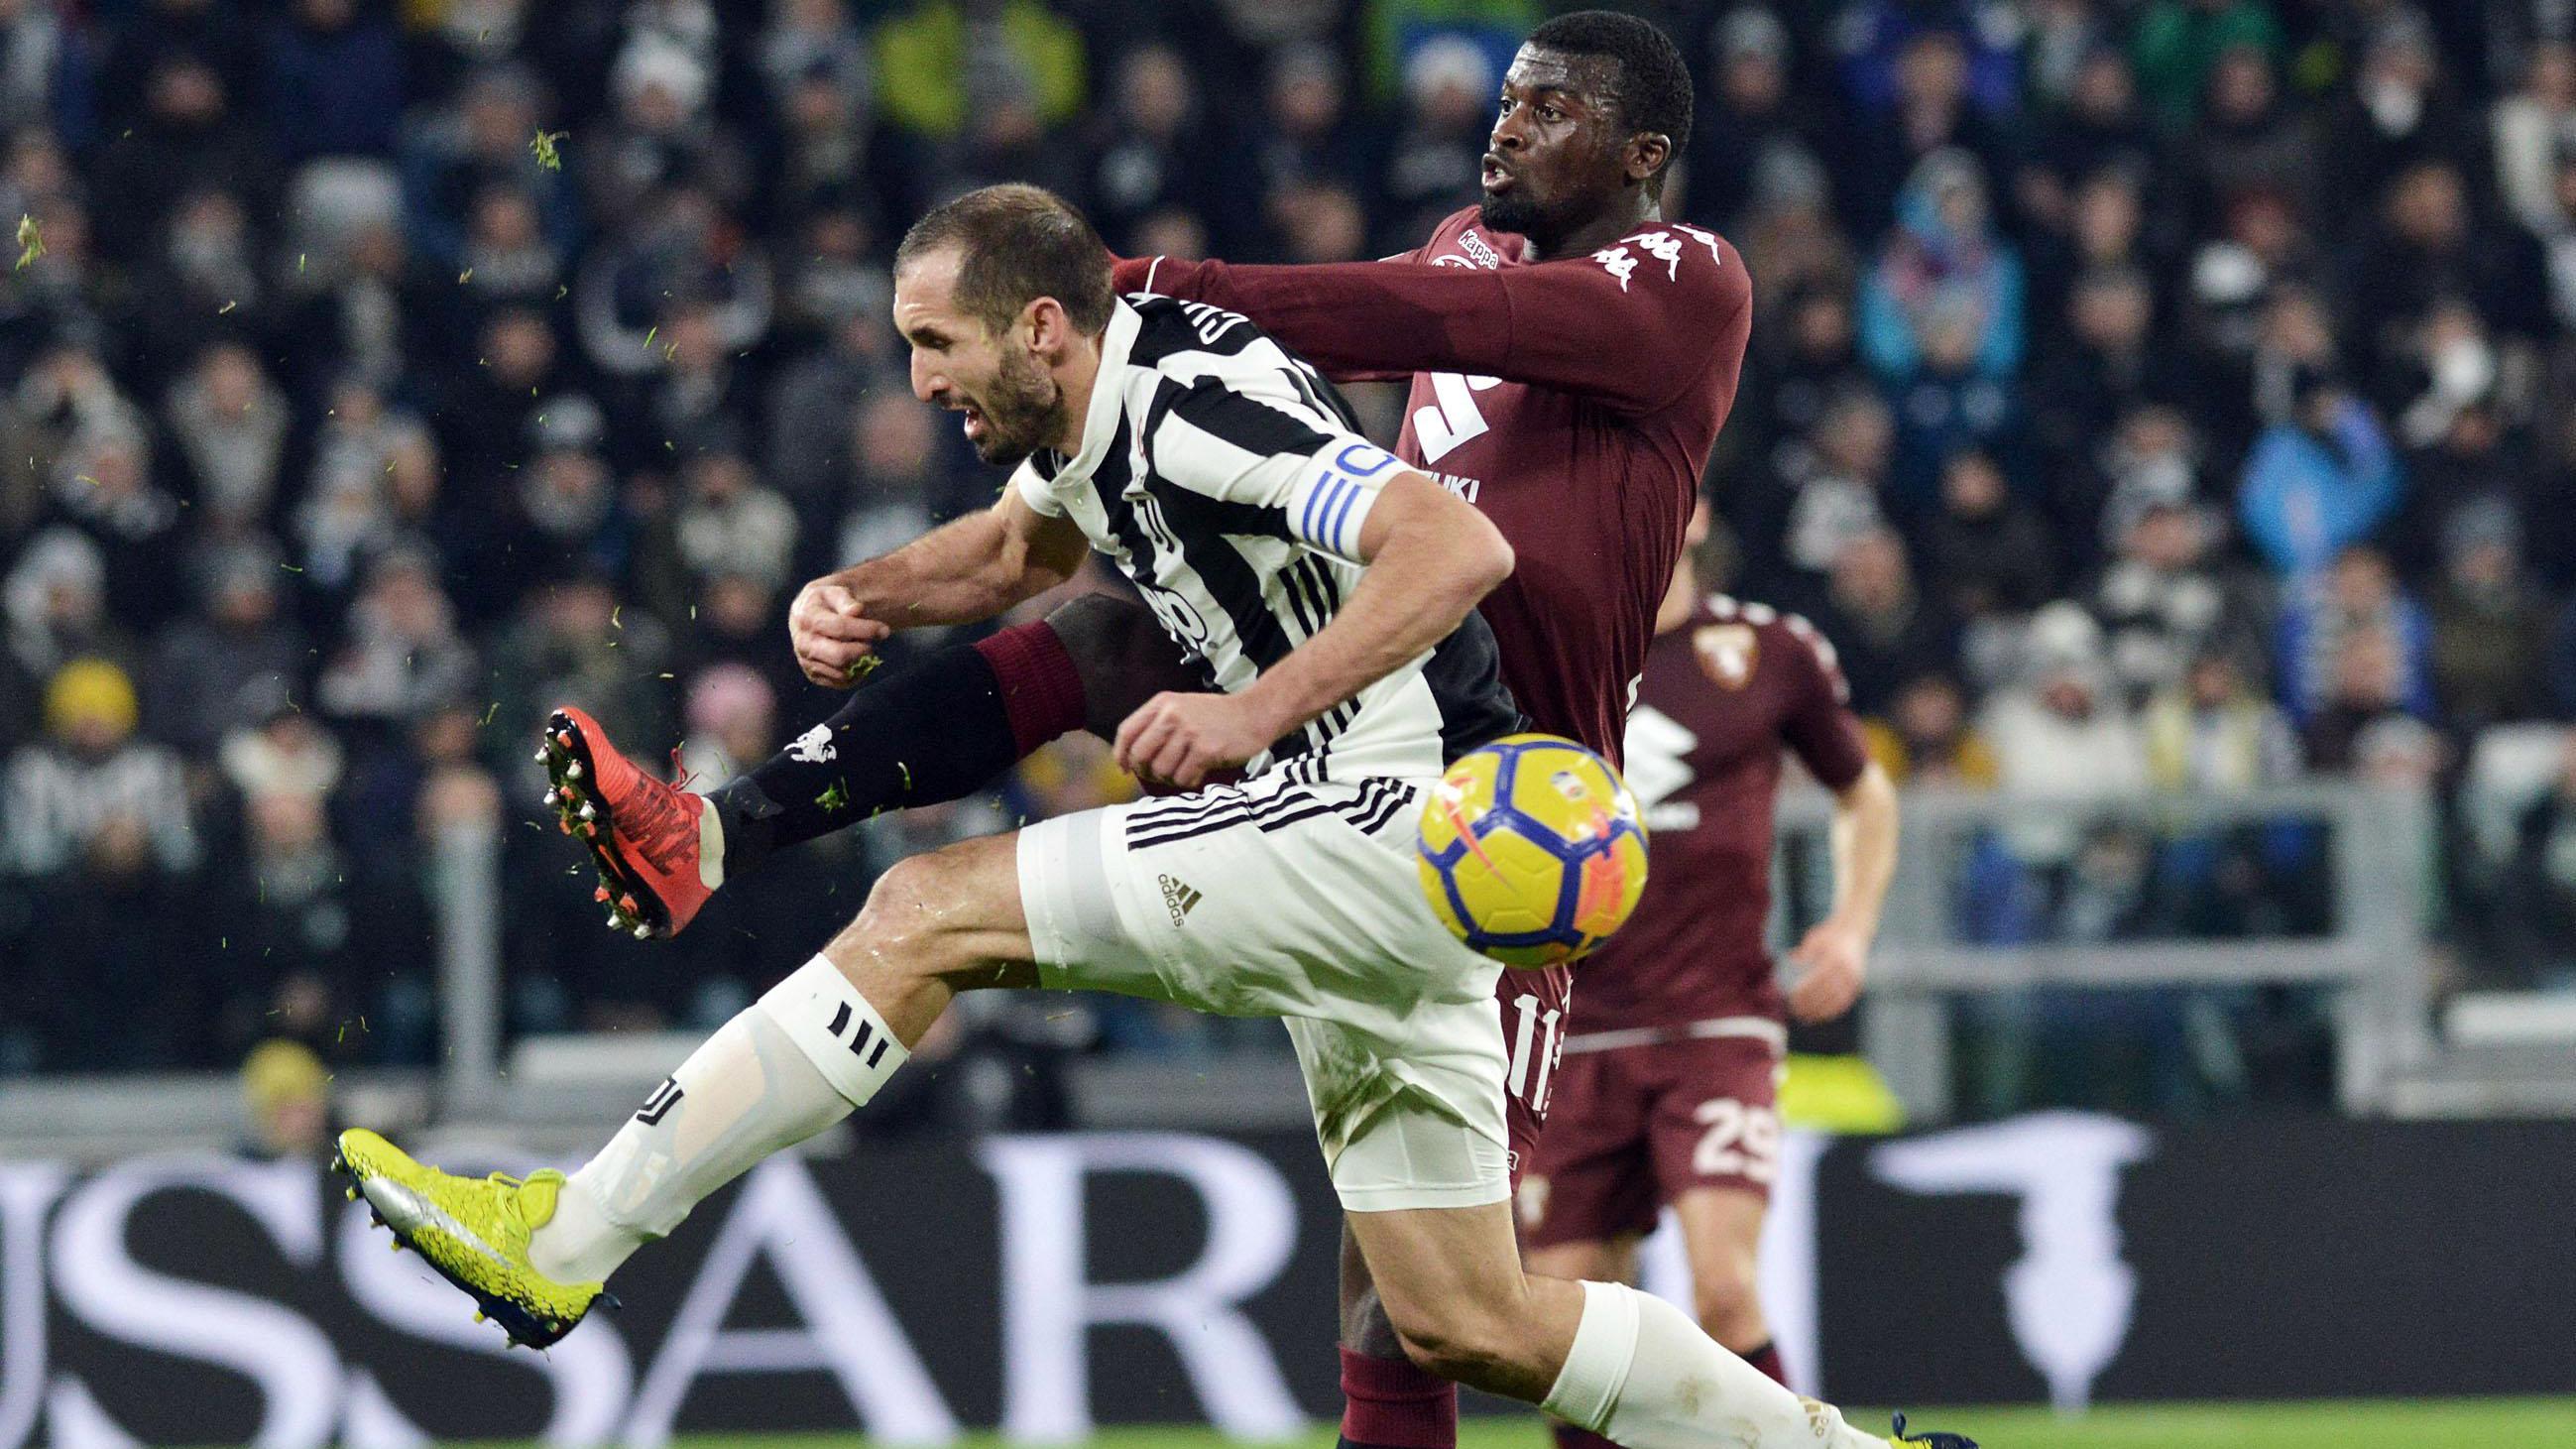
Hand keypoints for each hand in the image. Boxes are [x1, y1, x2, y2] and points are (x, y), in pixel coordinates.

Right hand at [790, 579, 892, 688]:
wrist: (808, 617)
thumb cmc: (827, 602)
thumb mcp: (835, 592)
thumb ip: (846, 601)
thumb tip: (856, 610)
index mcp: (807, 618)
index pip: (840, 628)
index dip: (866, 630)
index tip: (884, 630)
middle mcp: (803, 643)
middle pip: (840, 655)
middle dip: (863, 650)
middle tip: (873, 642)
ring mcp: (806, 661)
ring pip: (842, 672)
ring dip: (859, 662)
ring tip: (863, 647)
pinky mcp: (813, 675)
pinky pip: (840, 682)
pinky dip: (855, 674)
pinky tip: (858, 659)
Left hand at [1113, 691, 1280, 789]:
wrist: (1254, 714)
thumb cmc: (1216, 716)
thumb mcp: (1182, 708)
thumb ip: (1157, 725)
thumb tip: (1131, 757)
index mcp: (1162, 703)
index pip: (1127, 731)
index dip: (1121, 754)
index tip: (1125, 768)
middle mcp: (1172, 715)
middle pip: (1140, 755)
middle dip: (1146, 771)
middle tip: (1159, 774)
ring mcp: (1189, 732)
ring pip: (1161, 770)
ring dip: (1170, 778)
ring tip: (1184, 770)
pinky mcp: (1206, 750)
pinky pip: (1183, 778)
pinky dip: (1189, 781)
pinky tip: (1199, 772)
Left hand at [1785, 916, 1870, 1023]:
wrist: (1855, 931)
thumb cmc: (1829, 935)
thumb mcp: (1815, 939)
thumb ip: (1805, 951)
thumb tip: (1791, 960)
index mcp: (1835, 957)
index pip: (1818, 980)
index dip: (1805, 992)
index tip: (1792, 999)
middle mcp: (1846, 969)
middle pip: (1826, 992)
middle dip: (1811, 1004)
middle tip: (1796, 1011)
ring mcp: (1854, 977)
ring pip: (1837, 1000)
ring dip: (1821, 1011)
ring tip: (1807, 1017)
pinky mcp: (1858, 983)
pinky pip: (1846, 1001)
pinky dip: (1833, 1010)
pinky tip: (1821, 1015)